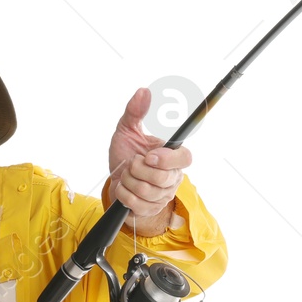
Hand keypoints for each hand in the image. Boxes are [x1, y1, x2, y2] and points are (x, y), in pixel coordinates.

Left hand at [104, 86, 191, 235]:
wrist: (114, 180)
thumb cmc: (125, 154)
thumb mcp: (127, 130)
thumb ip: (135, 111)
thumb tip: (144, 91)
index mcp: (173, 157)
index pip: (186, 158)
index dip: (167, 159)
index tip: (148, 155)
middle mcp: (172, 177)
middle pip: (162, 178)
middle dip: (137, 169)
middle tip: (132, 163)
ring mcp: (163, 195)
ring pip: (147, 191)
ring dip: (128, 180)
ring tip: (127, 174)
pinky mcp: (150, 210)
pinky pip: (135, 203)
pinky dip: (123, 193)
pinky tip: (124, 187)